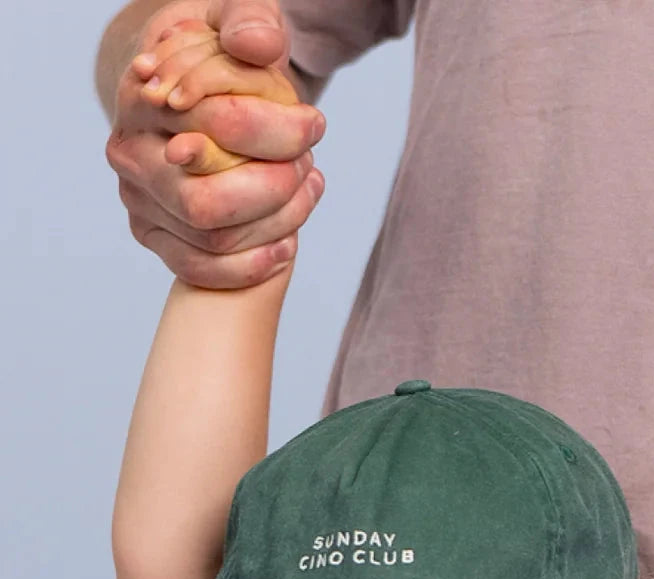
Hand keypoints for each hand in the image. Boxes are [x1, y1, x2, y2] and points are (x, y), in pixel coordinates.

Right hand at [107, 0, 325, 287]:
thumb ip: (249, 21)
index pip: (211, 125)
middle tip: (308, 167)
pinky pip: (202, 270)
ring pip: (212, 240)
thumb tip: (256, 45)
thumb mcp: (236, 19)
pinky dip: (252, 266)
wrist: (194, 91)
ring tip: (307, 190)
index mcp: (141, 94)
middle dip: (274, 191)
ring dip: (274, 224)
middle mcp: (129, 152)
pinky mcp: (155, 237)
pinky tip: (289, 245)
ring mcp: (138, 201)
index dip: (273, 130)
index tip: (314, 125)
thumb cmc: (221, 55)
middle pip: (204, 203)